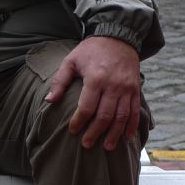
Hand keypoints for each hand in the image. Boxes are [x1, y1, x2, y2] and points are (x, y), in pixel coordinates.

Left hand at [45, 36, 141, 150]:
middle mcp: (113, 85)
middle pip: (105, 116)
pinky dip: (132, 126)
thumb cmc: (91, 50)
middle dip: (95, 132)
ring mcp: (127, 88)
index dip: (79, 121)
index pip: (87, 107)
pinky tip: (127, 137)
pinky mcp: (136, 89)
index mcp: (96, 78)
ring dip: (114, 134)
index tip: (72, 131)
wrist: (118, 37)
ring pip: (122, 117)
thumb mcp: (71, 60)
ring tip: (107, 147)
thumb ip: (60, 81)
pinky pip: (135, 111)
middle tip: (86, 144)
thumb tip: (49, 100)